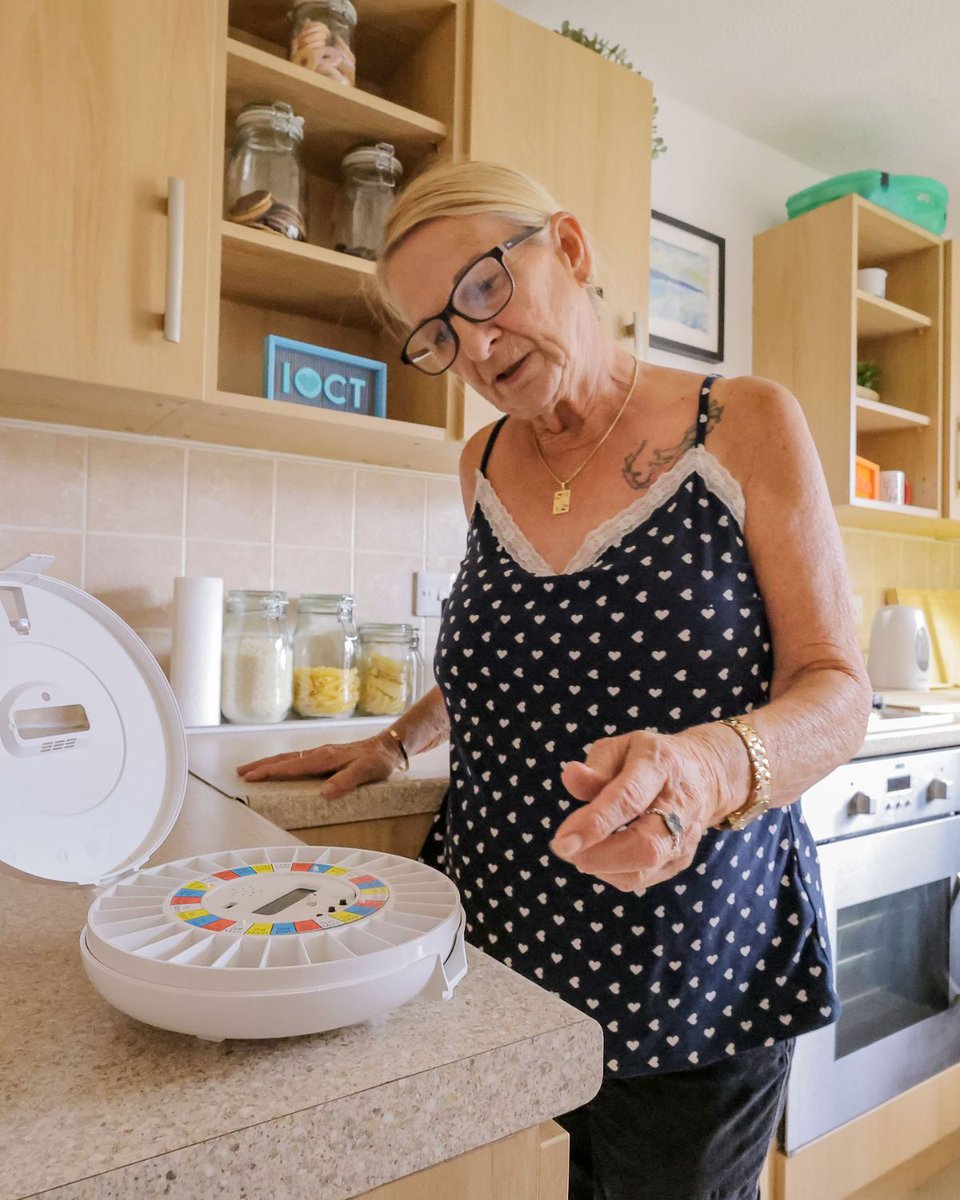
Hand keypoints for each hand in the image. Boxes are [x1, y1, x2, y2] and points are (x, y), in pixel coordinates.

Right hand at [236, 731, 403, 798]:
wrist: (389, 746)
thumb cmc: (377, 761)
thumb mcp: (365, 772)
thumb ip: (345, 782)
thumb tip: (324, 793)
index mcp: (324, 758)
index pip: (291, 766)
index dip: (270, 772)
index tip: (251, 777)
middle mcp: (319, 753)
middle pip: (283, 758)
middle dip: (260, 765)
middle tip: (239, 772)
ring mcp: (321, 753)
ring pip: (288, 757)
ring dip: (268, 763)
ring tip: (250, 769)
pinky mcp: (325, 755)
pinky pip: (297, 758)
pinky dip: (281, 763)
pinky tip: (278, 767)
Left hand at [550, 729, 720, 892]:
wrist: (703, 775)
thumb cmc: (648, 759)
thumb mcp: (621, 748)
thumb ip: (596, 766)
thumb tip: (570, 777)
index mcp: (660, 766)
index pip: (630, 799)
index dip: (595, 823)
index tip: (562, 841)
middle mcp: (680, 805)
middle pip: (645, 845)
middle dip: (598, 856)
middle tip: (564, 849)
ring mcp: (685, 837)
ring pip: (643, 869)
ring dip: (601, 866)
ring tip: (581, 848)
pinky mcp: (681, 860)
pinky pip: (642, 878)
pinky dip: (613, 872)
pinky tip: (602, 853)